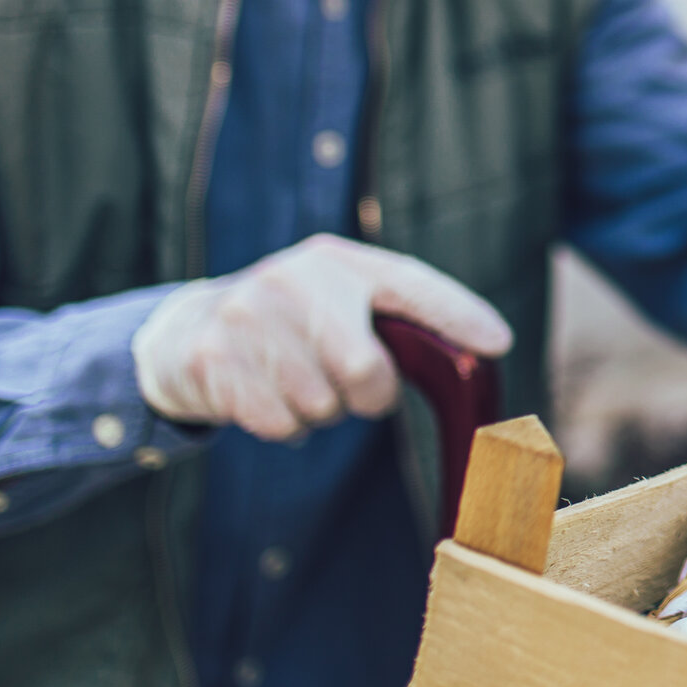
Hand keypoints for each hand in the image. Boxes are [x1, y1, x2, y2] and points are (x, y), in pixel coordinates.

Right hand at [131, 234, 512, 440]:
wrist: (187, 330)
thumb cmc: (291, 322)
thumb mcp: (338, 300)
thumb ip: (397, 318)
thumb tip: (484, 349)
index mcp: (337, 261)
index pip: (411, 285)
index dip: (458, 315)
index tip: (500, 343)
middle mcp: (293, 280)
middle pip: (365, 370)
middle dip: (371, 396)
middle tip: (358, 391)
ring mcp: (247, 317)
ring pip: (322, 404)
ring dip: (323, 411)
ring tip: (300, 382)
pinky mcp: (213, 358)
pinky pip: (281, 423)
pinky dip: (286, 425)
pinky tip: (269, 395)